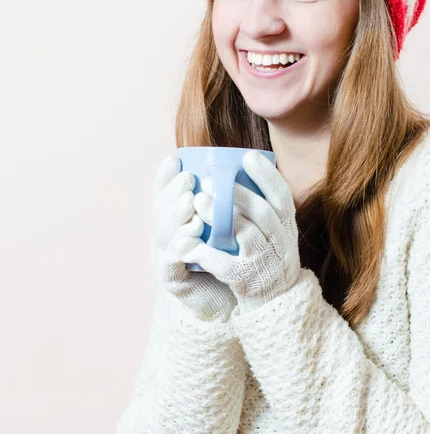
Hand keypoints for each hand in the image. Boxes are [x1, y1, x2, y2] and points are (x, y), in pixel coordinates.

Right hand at [151, 154, 236, 321]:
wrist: (230, 303)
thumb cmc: (230, 258)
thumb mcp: (226, 225)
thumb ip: (225, 201)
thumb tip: (241, 165)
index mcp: (174, 224)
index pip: (162, 197)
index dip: (164, 177)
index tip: (174, 158)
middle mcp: (165, 240)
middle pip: (159, 212)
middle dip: (171, 192)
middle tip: (188, 178)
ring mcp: (165, 260)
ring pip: (162, 234)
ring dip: (175, 215)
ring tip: (191, 200)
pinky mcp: (173, 282)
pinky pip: (170, 262)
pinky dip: (179, 245)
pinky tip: (192, 232)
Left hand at [182, 150, 301, 312]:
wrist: (275, 304)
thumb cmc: (268, 259)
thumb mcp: (275, 234)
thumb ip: (262, 209)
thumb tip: (237, 173)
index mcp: (286, 227)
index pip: (282, 196)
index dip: (267, 175)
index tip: (248, 155)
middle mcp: (281, 242)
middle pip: (262, 212)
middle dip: (237, 193)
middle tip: (209, 180)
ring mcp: (266, 262)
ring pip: (245, 234)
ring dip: (220, 216)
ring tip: (198, 202)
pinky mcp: (248, 281)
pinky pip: (227, 265)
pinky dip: (208, 253)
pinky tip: (190, 243)